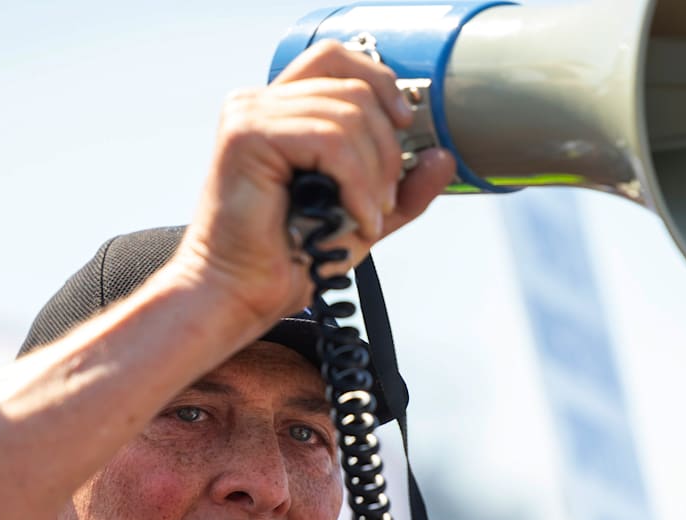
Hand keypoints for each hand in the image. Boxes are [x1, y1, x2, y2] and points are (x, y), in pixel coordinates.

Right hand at [175, 40, 456, 328]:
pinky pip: (329, 141)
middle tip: (385, 200)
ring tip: (368, 217)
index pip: (336, 60)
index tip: (405, 123)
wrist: (242, 293)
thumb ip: (401, 187)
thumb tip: (443, 156)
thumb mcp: (363, 214)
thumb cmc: (289, 257)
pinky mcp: (247, 135)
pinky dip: (356, 184)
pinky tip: (356, 219)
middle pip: (353, 89)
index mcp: (282, 111)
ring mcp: (250, 115)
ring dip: (373, 175)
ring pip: (347, 116)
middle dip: (387, 148)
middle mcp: (261, 103)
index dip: (380, 81)